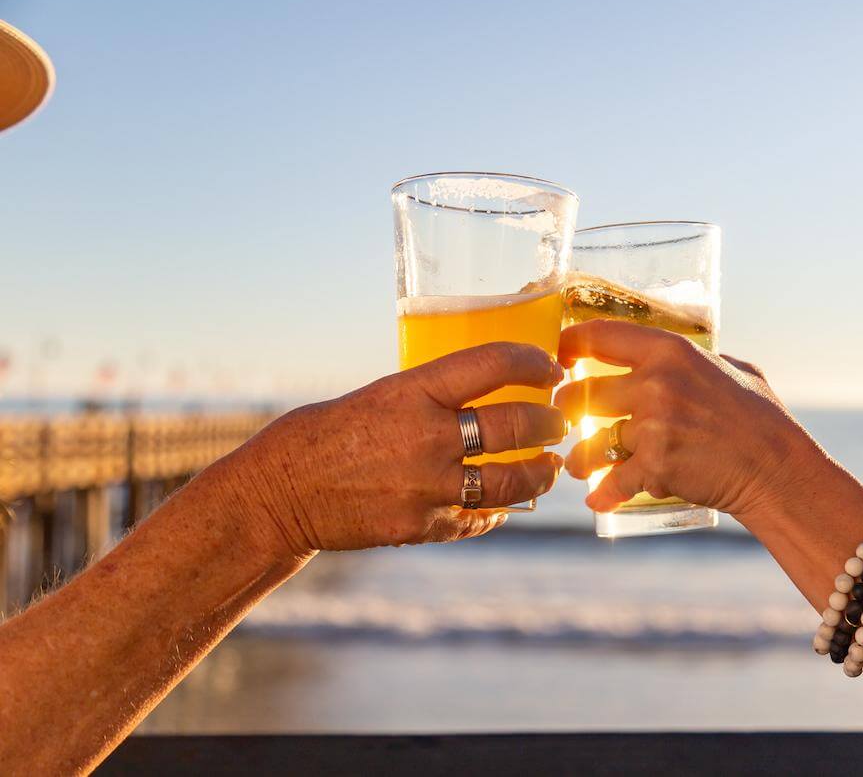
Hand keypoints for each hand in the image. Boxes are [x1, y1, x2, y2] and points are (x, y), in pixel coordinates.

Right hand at [205, 342, 566, 555]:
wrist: (278, 495)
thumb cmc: (323, 435)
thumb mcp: (379, 396)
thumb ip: (430, 398)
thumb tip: (481, 396)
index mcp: (413, 392)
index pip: (493, 363)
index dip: (533, 361)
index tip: (552, 367)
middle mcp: (427, 437)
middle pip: (516, 425)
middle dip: (549, 422)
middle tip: (559, 420)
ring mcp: (428, 486)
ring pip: (512, 480)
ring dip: (539, 472)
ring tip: (547, 466)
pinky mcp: (422, 526)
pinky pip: (479, 517)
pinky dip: (496, 510)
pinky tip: (504, 503)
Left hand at [555, 320, 813, 519]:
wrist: (776, 468)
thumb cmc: (761, 417)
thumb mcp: (733, 368)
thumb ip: (698, 359)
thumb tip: (676, 354)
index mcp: (670, 351)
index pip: (600, 336)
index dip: (569, 345)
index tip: (559, 356)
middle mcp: (656, 384)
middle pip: (583, 392)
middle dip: (567, 409)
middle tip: (565, 418)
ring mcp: (653, 426)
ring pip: (592, 441)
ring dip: (580, 457)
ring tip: (577, 465)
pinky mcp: (655, 467)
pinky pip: (614, 481)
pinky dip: (604, 494)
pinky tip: (598, 500)